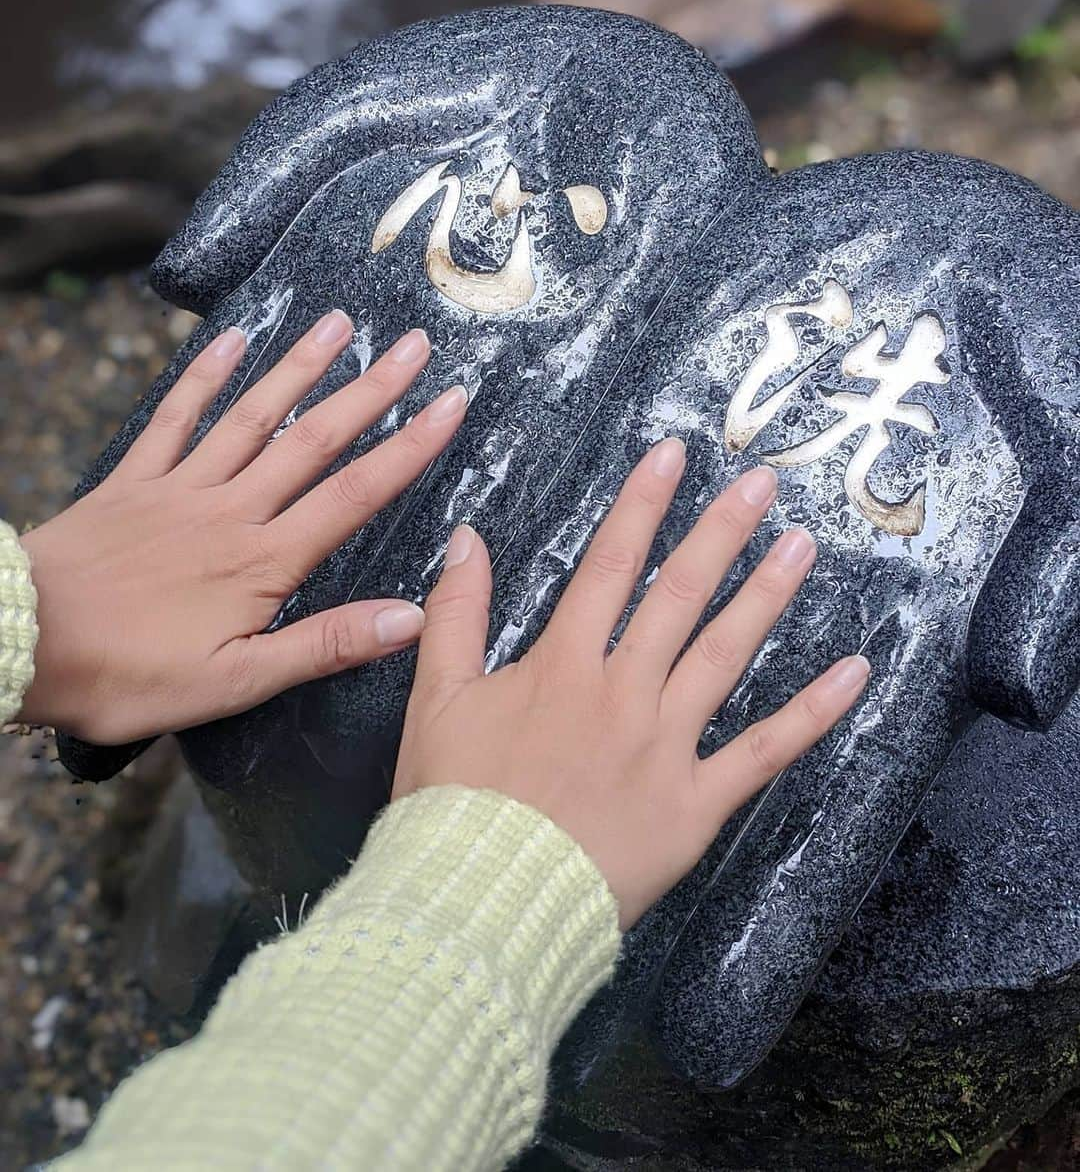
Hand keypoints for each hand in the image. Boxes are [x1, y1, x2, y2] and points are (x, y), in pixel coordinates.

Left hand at [19, 310, 466, 744]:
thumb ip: (324, 644)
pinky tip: (232, 340)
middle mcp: (231, 509)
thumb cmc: (127, 677)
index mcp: (263, 561)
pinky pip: (174, 417)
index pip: (353, 495)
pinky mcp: (133, 480)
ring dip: (300, 367)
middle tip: (416, 345)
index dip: (408, 448)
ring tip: (340, 323)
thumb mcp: (235, 682)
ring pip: (252, 415)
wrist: (21, 644)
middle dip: (371, 391)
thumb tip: (412, 618)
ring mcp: (180, 487)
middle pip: (314, 440)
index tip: (450, 406)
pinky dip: (204, 376)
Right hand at [394, 438, 868, 927]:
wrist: (481, 899)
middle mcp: (622, 692)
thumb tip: (469, 539)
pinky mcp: (696, 804)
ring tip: (802, 547)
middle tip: (762, 485)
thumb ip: (457, 614)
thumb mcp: (437, 697)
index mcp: (562, 665)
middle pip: (678, 597)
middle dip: (719, 533)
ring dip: (765, 597)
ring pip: (724, 656)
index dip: (641, 505)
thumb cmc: (452, 801)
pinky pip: (763, 752)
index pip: (609, 566)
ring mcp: (665, 746)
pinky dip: (812, 712)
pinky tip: (853, 672)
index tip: (673, 455)